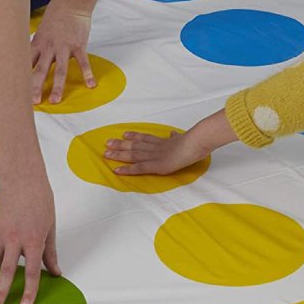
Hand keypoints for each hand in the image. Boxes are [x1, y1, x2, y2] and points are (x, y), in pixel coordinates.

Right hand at [0, 174, 59, 303]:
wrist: (23, 179)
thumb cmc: (41, 201)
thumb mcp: (50, 227)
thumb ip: (50, 252)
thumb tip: (56, 272)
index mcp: (33, 240)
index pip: (32, 271)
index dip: (30, 290)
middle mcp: (15, 240)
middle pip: (8, 271)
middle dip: (1, 292)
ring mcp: (0, 235)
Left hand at [30, 2, 95, 104]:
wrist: (71, 3)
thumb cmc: (55, 18)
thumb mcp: (40, 32)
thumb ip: (36, 48)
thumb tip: (27, 61)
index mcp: (37, 45)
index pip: (26, 65)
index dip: (21, 79)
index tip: (16, 92)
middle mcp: (48, 47)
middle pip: (40, 70)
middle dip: (35, 87)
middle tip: (33, 102)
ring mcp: (64, 47)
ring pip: (60, 70)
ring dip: (57, 86)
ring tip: (56, 100)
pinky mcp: (78, 45)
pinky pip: (83, 62)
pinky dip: (87, 74)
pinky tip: (91, 85)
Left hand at [103, 110, 237, 174]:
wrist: (197, 141)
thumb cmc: (195, 140)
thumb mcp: (184, 137)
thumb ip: (176, 137)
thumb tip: (173, 133)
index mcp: (164, 142)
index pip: (146, 138)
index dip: (134, 137)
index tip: (124, 134)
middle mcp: (156, 148)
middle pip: (135, 145)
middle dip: (121, 145)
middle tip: (107, 143)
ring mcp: (155, 156)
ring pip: (133, 155)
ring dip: (119, 155)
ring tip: (106, 154)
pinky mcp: (157, 166)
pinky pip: (139, 168)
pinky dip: (127, 169)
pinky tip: (117, 170)